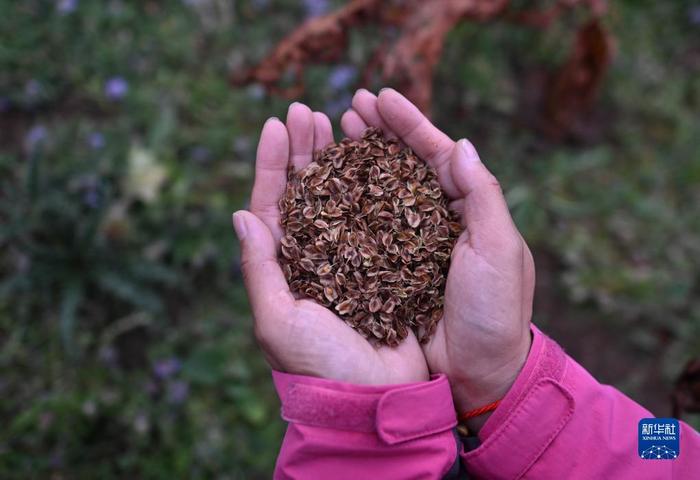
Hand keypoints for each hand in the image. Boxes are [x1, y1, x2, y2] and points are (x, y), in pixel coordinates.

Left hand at [232, 103, 428, 385]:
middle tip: (307, 109)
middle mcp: (316, 257)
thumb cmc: (320, 367)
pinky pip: (378, 218)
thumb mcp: (278, 320)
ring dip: (337, 160)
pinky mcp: (385, 264)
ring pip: (341, 198)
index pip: (272, 205)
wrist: (373, 400)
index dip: (272, 163)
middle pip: (307, 192)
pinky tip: (378, 160)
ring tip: (337, 122)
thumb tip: (238, 214)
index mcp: (285, 267)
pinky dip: (375, 187)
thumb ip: (259, 269)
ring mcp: (351, 258)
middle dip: (304, 151)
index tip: (275, 123)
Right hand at [341, 89, 534, 431]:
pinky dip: (349, 204)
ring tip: (334, 132)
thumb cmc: (495, 314)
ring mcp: (411, 243)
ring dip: (359, 160)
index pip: (437, 154)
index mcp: (469, 210)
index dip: (410, 124)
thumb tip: (461, 143)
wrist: (479, 375)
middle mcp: (438, 220)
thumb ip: (483, 196)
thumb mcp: (499, 251)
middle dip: (379, 133)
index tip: (381, 97)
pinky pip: (366, 229)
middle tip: (349, 106)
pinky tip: (328, 186)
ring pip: (381, 192)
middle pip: (405, 165)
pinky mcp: (390, 269)